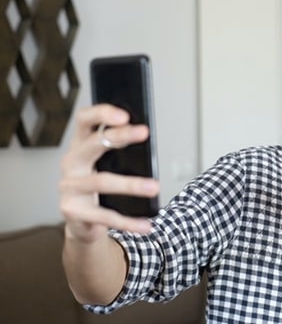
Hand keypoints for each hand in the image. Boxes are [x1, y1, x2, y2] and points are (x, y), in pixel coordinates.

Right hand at [59, 104, 157, 243]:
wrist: (83, 223)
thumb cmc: (100, 188)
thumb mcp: (109, 166)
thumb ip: (121, 153)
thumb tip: (147, 138)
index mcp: (80, 146)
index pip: (85, 120)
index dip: (102, 114)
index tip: (125, 114)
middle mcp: (71, 163)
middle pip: (93, 144)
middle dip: (119, 136)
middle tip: (144, 132)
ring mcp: (69, 187)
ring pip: (102, 181)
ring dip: (131, 184)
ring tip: (155, 187)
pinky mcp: (72, 211)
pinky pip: (104, 216)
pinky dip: (128, 222)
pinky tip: (145, 225)